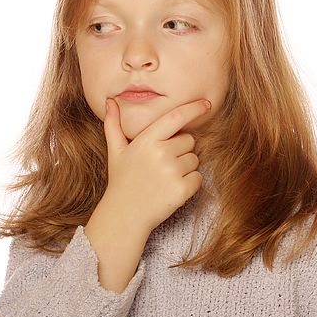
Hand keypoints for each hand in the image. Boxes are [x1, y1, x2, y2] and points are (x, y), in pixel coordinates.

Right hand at [101, 97, 211, 232]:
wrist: (124, 215)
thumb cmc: (122, 181)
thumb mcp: (116, 151)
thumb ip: (114, 125)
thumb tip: (110, 101)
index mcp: (146, 140)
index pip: (176, 117)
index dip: (194, 108)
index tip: (206, 104)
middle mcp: (160, 154)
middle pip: (189, 140)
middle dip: (181, 149)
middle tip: (162, 163)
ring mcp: (172, 172)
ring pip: (195, 160)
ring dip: (185, 167)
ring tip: (164, 177)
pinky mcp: (181, 190)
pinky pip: (198, 178)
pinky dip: (190, 183)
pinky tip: (172, 188)